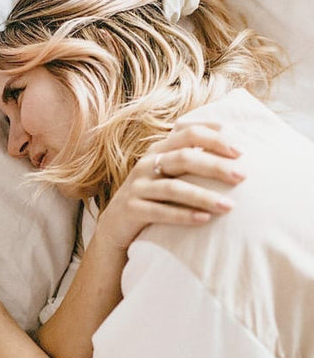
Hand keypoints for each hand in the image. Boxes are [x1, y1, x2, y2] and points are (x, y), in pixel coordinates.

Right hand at [100, 123, 245, 248]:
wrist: (116, 224)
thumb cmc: (152, 196)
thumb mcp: (167, 173)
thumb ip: (190, 158)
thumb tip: (234, 145)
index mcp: (158, 150)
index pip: (188, 133)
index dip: (214, 138)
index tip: (241, 151)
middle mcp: (146, 164)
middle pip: (184, 158)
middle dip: (215, 166)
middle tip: (242, 177)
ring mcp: (137, 187)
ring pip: (173, 188)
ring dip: (203, 196)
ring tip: (229, 206)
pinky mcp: (131, 209)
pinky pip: (160, 212)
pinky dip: (183, 215)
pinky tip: (204, 219)